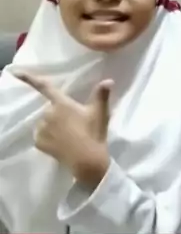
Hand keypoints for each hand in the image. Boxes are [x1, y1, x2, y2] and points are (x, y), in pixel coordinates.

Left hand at [14, 71, 112, 187]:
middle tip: (74, 123)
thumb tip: (109, 80)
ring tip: (68, 135)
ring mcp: (42, 128)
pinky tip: (60, 143)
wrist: (87, 160)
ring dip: (53, 126)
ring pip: (45, 123)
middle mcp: (48, 113)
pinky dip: (48, 138)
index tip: (17, 72)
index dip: (30, 78)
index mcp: (62, 103)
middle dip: (59, 113)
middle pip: (50, 109)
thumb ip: (102, 95)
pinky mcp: (39, 142)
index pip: (45, 87)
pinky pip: (41, 136)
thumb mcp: (100, 113)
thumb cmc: (93, 133)